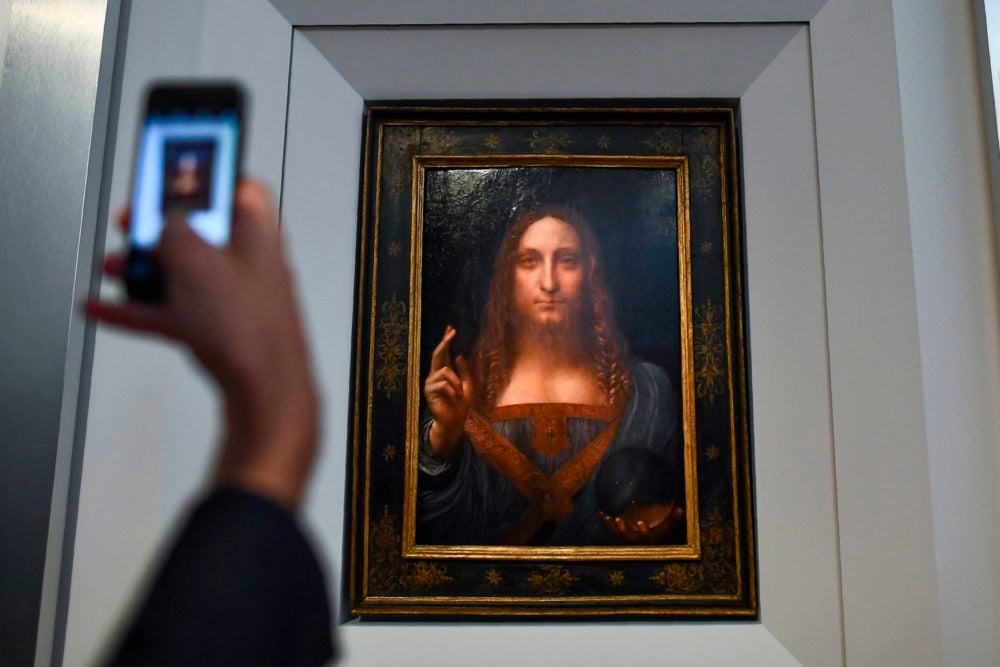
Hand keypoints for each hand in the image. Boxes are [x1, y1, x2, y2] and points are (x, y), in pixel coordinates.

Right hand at [85, 180, 318, 509]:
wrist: (267, 396)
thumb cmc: (251, 331)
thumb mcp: (195, 261)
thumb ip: (174, 229)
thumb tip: (165, 221)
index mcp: (257, 231)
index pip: (236, 183)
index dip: (201, 174)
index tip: (169, 170)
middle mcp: (252, 261)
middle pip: (202, 229)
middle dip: (160, 227)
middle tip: (131, 227)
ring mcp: (238, 297)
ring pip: (186, 271)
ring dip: (146, 268)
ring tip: (113, 268)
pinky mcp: (225, 329)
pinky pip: (177, 309)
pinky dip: (143, 307)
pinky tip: (108, 309)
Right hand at [423, 325, 473, 458]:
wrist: (454, 422)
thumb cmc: (460, 406)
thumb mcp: (467, 386)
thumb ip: (463, 371)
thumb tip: (459, 356)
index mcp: (443, 373)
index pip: (443, 353)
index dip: (446, 340)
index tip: (450, 328)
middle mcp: (434, 375)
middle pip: (437, 354)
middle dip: (445, 342)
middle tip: (452, 332)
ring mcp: (430, 383)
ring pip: (445, 371)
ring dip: (456, 382)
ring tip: (459, 394)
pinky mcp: (428, 391)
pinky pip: (444, 384)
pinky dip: (453, 391)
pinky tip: (453, 399)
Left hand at [600, 503, 683, 543]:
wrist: (647, 539)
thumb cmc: (659, 529)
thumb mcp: (667, 525)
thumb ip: (673, 518)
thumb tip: (681, 508)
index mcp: (650, 539)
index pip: (648, 537)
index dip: (644, 531)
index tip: (641, 522)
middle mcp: (638, 542)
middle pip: (630, 538)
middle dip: (624, 529)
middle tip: (618, 518)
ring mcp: (628, 540)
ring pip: (619, 536)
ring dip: (613, 527)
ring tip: (610, 517)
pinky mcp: (620, 537)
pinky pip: (612, 532)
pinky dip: (607, 523)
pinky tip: (602, 513)